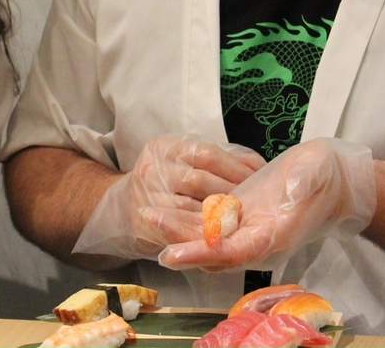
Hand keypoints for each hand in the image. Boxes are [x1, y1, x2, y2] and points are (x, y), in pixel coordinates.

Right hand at [72, 134, 263, 260]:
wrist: (124, 210)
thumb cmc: (166, 183)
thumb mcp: (182, 161)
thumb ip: (216, 160)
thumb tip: (259, 167)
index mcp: (165, 147)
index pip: (206, 154)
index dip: (235, 167)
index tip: (258, 179)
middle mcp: (153, 169)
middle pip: (198, 180)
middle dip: (231, 193)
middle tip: (254, 203)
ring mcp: (148, 198)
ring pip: (190, 208)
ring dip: (221, 216)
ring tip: (243, 220)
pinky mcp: (148, 225)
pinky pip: (182, 232)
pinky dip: (205, 235)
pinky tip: (223, 237)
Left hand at [159, 138, 375, 271]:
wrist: (335, 179)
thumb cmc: (327, 177)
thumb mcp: (316, 176)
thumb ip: (303, 185)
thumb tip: (292, 190)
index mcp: (274, 237)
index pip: (233, 252)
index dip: (201, 254)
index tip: (172, 253)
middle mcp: (257, 239)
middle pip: (212, 251)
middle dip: (180, 244)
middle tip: (149, 229)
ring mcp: (248, 227)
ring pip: (208, 238)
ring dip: (179, 232)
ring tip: (149, 216)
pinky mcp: (242, 212)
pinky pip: (212, 222)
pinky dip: (190, 220)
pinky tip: (167, 209)